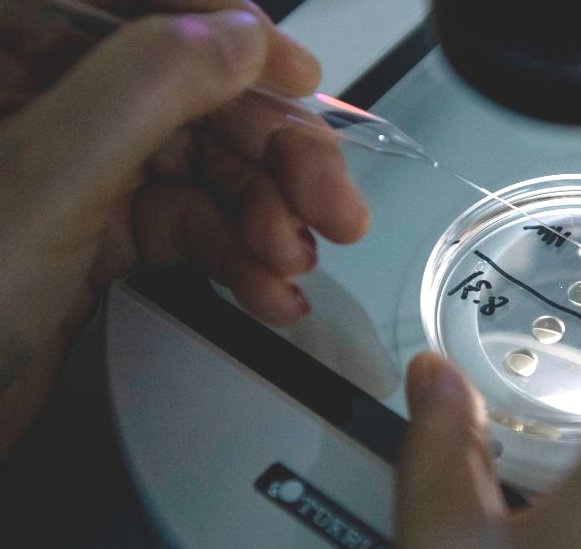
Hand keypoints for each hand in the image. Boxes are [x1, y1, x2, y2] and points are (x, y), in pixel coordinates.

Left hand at [0, 1, 367, 454]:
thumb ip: (146, 88)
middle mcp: (53, 101)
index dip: (230, 34)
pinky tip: (270, 292)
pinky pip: (194, 225)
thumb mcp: (46, 177)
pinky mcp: (104, 230)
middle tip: (333, 207)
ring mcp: (82, 168)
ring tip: (292, 265)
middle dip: (275, 156)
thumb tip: (241, 36)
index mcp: (17, 53)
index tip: (298, 78)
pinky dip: (241, 259)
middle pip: (197, 96)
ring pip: (208, 167)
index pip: (144, 10)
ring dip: (268, 219)